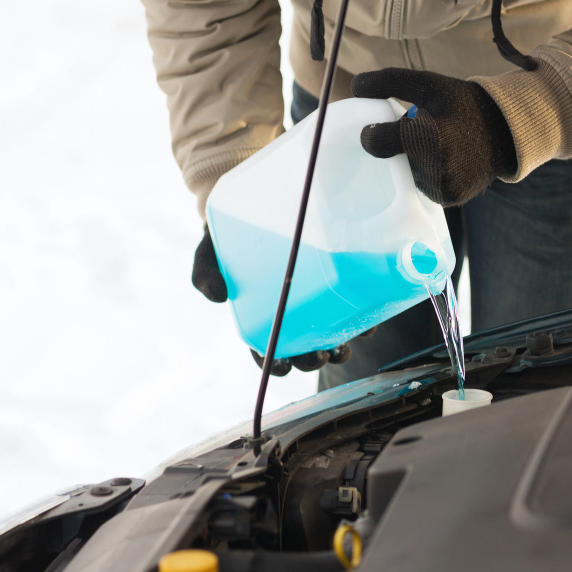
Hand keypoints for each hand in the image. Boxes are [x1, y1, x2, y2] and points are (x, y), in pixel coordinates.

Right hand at [191, 226, 351, 373]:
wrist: (255, 204)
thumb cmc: (229, 239)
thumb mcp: (209, 253)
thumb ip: (204, 272)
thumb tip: (216, 297)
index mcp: (259, 318)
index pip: (267, 351)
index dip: (275, 365)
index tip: (282, 366)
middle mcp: (289, 314)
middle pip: (302, 349)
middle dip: (312, 360)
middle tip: (321, 355)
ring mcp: (313, 301)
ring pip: (328, 335)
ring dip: (338, 348)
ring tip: (343, 347)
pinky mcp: (335, 283)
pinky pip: (351, 307)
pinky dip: (360, 318)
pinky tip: (367, 319)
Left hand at [351, 69, 516, 206]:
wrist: (505, 131)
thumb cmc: (462, 105)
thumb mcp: (428, 84)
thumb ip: (390, 82)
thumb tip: (355, 86)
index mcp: (426, 136)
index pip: (377, 142)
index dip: (372, 135)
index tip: (373, 130)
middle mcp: (434, 166)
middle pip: (394, 160)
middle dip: (400, 148)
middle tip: (420, 135)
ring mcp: (443, 186)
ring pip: (409, 177)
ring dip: (414, 163)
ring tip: (435, 147)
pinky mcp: (450, 199)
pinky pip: (425, 189)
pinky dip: (429, 176)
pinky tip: (444, 161)